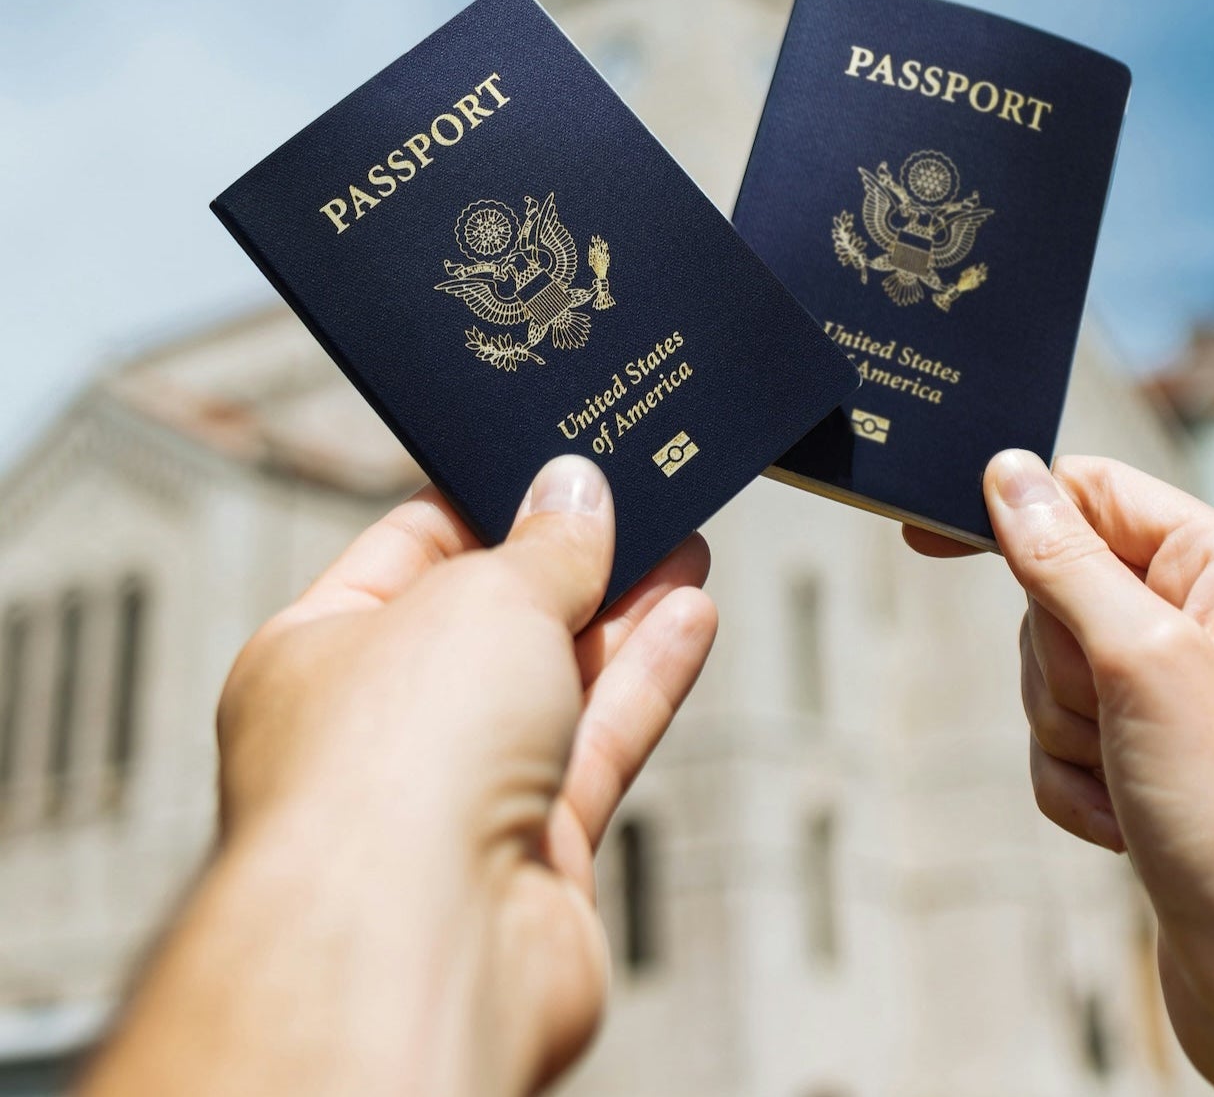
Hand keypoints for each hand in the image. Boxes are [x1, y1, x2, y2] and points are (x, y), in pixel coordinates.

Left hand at [85, 455, 716, 1096]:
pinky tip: (690, 618)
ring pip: (556, 681)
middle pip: (492, 619)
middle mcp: (381, 729)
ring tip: (684, 542)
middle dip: (571, 559)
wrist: (420, 952)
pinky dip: (645, 680)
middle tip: (638, 499)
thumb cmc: (390, 773)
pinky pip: (597, 744)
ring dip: (624, 613)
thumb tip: (577, 492)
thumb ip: (546, 546)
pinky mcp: (533, 854)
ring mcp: (457, 796)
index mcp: (316, 652)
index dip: (486, 502)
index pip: (408, 551)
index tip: (555, 467)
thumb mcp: (483, 598)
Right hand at [907, 452, 1213, 1096]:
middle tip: (1114, 711)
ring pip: (1047, 670)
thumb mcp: (1139, 657)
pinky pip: (1053, 738)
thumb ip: (1064, 557)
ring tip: (1129, 775)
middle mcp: (1200, 618)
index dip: (1017, 509)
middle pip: (1057, 588)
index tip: (926, 534)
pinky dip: (1070, 781)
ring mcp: (1168, 690)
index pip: (1092, 492)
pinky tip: (1123, 819)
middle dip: (1060, 664)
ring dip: (1066, 730)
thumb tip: (1007, 472)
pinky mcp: (1140, 753)